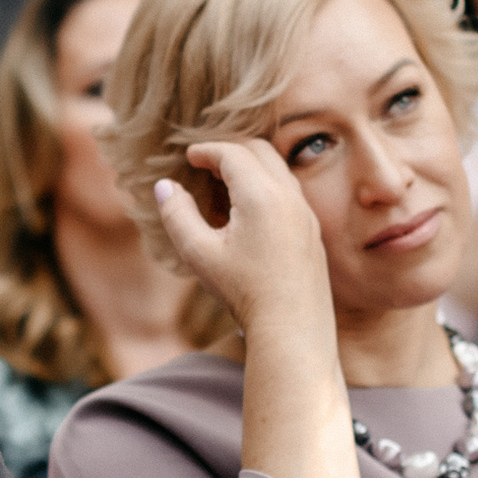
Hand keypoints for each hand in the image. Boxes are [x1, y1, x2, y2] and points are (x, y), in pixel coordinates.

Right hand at [152, 138, 336, 338]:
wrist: (292, 327)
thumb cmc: (244, 291)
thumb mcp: (199, 253)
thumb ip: (177, 215)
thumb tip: (165, 187)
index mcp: (261, 195)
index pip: (232, 154)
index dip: (207, 150)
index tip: (188, 156)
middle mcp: (289, 196)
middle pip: (260, 151)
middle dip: (230, 150)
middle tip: (205, 162)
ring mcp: (305, 212)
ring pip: (278, 169)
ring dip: (251, 166)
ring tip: (225, 181)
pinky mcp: (312, 230)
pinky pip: (289, 191)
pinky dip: (266, 184)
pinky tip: (249, 209)